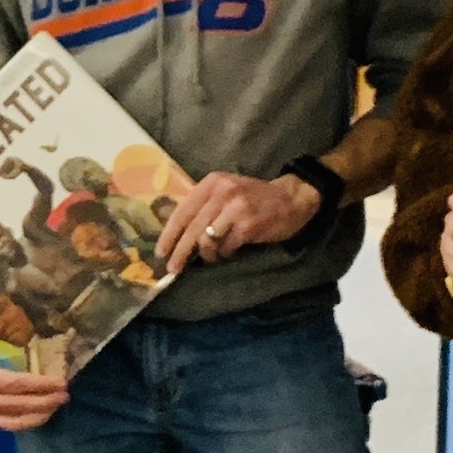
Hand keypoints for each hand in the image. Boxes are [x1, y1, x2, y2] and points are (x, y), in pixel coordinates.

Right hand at [0, 350, 68, 434]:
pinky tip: (44, 413)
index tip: (61, 382)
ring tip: (58, 404)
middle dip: (45, 400)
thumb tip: (50, 344)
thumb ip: (17, 344)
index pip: (15, 384)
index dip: (40, 384)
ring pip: (14, 420)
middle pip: (16, 403)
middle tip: (65, 394)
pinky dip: (29, 421)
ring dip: (40, 414)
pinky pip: (10, 425)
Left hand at [156, 169, 316, 274]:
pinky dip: (225, 254)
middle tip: (174, 269)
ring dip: (208, 254)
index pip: (182, 210)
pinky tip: (230, 252)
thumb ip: (203, 206)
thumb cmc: (254, 199)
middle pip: (191, 228)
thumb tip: (176, 234)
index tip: (161, 252)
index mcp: (211, 183)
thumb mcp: (226, 192)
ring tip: (213, 256)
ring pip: (207, 240)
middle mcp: (222, 192)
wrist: (292, 198)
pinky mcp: (248, 225)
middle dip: (180, 251)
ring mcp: (235, 208)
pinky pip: (226, 247)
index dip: (169, 234)